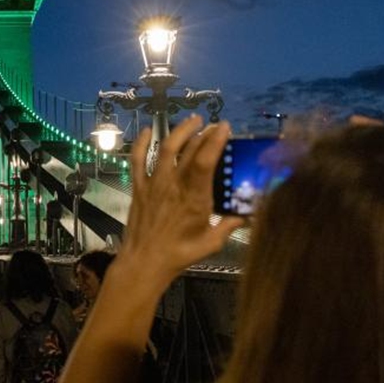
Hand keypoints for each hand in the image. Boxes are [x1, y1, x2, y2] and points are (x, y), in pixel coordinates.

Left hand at [117, 115, 244, 285]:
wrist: (144, 261)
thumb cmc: (180, 254)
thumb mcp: (211, 243)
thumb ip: (229, 225)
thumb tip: (246, 215)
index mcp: (195, 197)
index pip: (205, 160)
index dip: (215, 140)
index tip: (224, 127)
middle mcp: (174, 184)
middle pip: (188, 149)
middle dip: (203, 133)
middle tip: (214, 125)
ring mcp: (154, 183)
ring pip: (165, 148)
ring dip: (179, 131)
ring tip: (193, 120)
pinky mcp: (138, 187)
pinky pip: (137, 160)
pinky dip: (141, 143)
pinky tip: (146, 131)